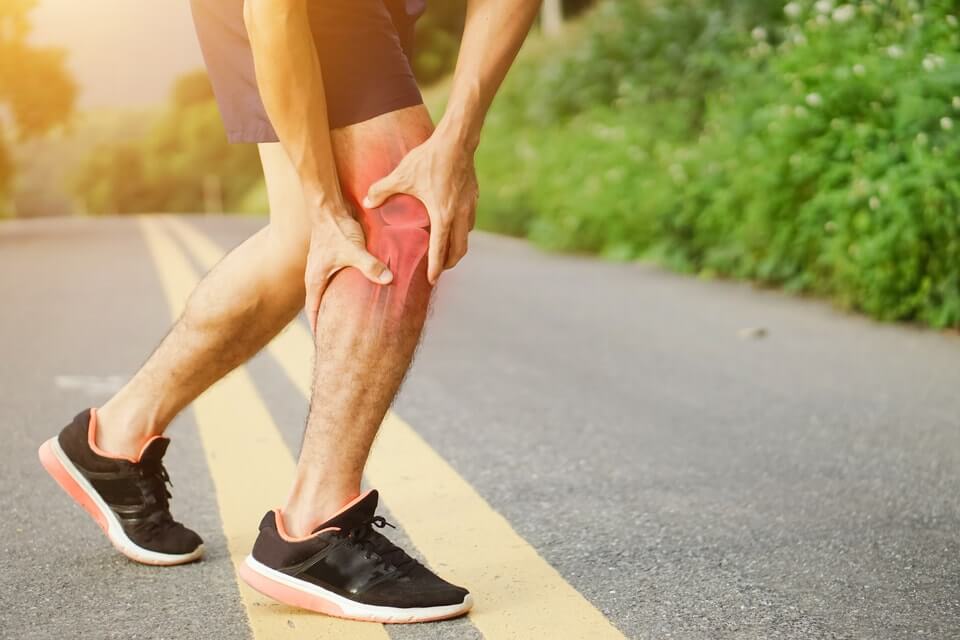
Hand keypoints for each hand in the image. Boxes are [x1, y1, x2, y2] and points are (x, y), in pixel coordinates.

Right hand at [304, 204, 392, 334]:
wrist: (329, 206)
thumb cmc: (336, 229)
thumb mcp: (353, 250)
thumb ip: (370, 265)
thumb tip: (388, 280)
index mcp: (315, 280)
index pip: (314, 310)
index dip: (320, 327)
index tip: (325, 343)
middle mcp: (316, 276)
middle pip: (322, 304)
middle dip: (330, 319)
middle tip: (341, 336)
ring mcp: (323, 267)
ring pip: (329, 292)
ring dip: (337, 304)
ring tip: (351, 319)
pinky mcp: (332, 258)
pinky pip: (337, 280)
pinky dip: (344, 289)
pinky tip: (357, 293)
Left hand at [362, 134, 478, 284]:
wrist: (457, 141)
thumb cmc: (430, 159)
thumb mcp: (402, 175)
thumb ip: (382, 190)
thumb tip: (366, 202)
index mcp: (443, 215)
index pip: (441, 250)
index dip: (436, 268)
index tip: (432, 280)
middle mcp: (460, 215)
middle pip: (459, 250)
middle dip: (450, 263)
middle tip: (440, 270)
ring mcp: (470, 206)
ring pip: (467, 236)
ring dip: (458, 247)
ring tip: (447, 251)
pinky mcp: (474, 196)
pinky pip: (470, 222)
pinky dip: (463, 231)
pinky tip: (454, 226)